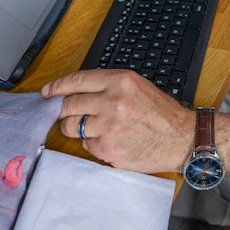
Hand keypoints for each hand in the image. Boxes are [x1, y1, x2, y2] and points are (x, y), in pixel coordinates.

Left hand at [42, 69, 193, 172]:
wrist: (181, 138)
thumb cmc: (161, 113)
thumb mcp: (137, 87)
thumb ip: (109, 86)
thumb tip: (78, 91)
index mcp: (120, 81)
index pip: (77, 81)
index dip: (57, 86)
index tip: (47, 92)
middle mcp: (112, 102)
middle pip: (69, 106)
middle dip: (62, 111)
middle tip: (64, 113)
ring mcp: (109, 128)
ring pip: (73, 128)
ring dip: (77, 128)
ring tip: (93, 128)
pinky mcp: (109, 149)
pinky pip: (88, 146)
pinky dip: (95, 144)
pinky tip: (111, 141)